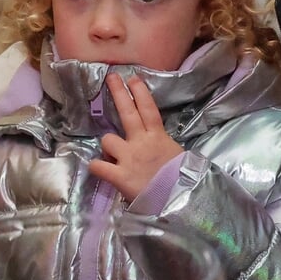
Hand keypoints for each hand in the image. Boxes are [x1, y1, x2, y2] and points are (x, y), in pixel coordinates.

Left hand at [89, 73, 185, 202]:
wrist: (180, 202)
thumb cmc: (183, 182)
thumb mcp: (179, 158)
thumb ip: (165, 148)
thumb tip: (161, 147)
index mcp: (158, 137)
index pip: (148, 109)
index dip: (140, 92)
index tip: (132, 78)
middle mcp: (141, 142)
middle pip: (128, 112)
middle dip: (119, 93)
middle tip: (111, 78)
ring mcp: (129, 157)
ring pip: (107, 139)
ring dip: (108, 147)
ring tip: (113, 157)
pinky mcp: (119, 175)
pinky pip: (98, 166)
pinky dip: (97, 167)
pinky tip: (100, 170)